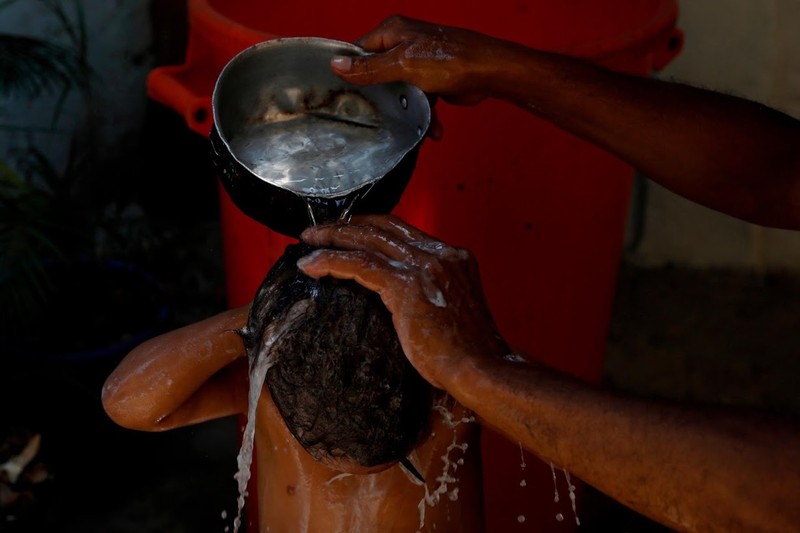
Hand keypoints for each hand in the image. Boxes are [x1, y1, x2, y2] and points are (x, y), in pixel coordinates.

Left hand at [297, 214, 508, 388]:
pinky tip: (311, 265)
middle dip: (347, 225)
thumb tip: (402, 300)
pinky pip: (359, 264)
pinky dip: (330, 260)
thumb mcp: (451, 311)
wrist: (481, 368)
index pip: (403, 230)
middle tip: (320, 231)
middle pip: (383, 226)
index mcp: (453, 257)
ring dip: (333, 236)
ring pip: (367, 239)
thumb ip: (430, 294)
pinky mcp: (406, 285)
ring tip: (309, 241)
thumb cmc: (467, 353)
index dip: (370, 227)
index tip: (348, 232)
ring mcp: (424, 266)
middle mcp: (440, 254)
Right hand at [331, 16, 511, 139]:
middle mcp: (404, 43)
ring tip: (416, 126)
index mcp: (392, 32)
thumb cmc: (451, 60)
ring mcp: (419, 62)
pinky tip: (434, 129)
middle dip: (386, 99)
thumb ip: (369, 68)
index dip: (353, 73)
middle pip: (380, 75)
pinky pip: (420, 100)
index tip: (347, 93)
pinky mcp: (432, 79)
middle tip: (382, 116)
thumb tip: (336, 64)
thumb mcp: (403, 65)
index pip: (360, 52)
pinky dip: (426, 115)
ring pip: (401, 92)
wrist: (488, 72)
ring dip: (410, 112)